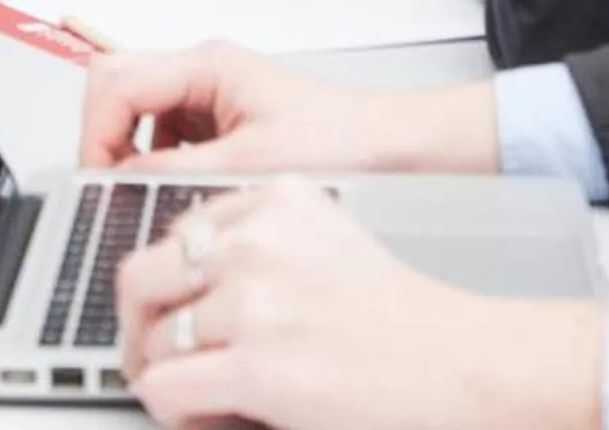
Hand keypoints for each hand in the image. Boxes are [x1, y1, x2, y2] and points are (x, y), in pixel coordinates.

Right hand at [76, 41, 495, 175]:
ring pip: (134, 109)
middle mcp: (202, 70)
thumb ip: (177, 168)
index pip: (117, 81)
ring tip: (145, 190)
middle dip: (105, 136)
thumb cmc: (335, 143)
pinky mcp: (213, 118)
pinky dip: (154, 159)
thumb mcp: (248, 165)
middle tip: (110, 184)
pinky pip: (160, 132)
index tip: (98, 175)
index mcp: (207, 65)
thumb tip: (121, 178)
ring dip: (129, 150)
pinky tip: (175, 187)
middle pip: (116, 86)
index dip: (97, 131)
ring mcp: (205, 93)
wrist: (381, 149)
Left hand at [117, 179, 604, 429]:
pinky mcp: (257, 367)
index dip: (170, 285)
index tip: (172, 312)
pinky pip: (165, 391)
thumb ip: (257, 242)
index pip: (177, 232)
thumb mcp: (324, 240)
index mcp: (275, 199)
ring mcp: (255, 302)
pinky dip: (176, 413)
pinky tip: (211, 416)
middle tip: (157, 356)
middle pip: (143, 278)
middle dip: (143, 326)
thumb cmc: (404, 318)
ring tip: (202, 395)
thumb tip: (188, 285)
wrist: (466, 366)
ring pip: (152, 342)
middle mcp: (258, 241)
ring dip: (166, 376)